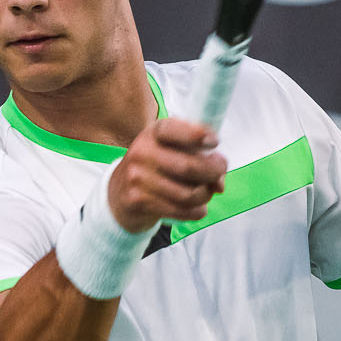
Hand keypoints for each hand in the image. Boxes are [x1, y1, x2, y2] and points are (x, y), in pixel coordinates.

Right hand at [108, 117, 228, 231]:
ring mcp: (138, 178)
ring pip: (189, 194)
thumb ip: (200, 157)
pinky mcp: (139, 201)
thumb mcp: (173, 149)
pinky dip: (198, 210)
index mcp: (154, 132)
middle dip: (214, 172)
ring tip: (206, 191)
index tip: (214, 142)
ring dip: (206, 195)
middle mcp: (143, 152)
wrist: (120, 191)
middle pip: (188, 167)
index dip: (199, 135)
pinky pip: (182, 211)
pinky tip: (195, 206)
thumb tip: (219, 184)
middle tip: (220, 173)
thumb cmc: (158, 166)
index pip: (175, 130)